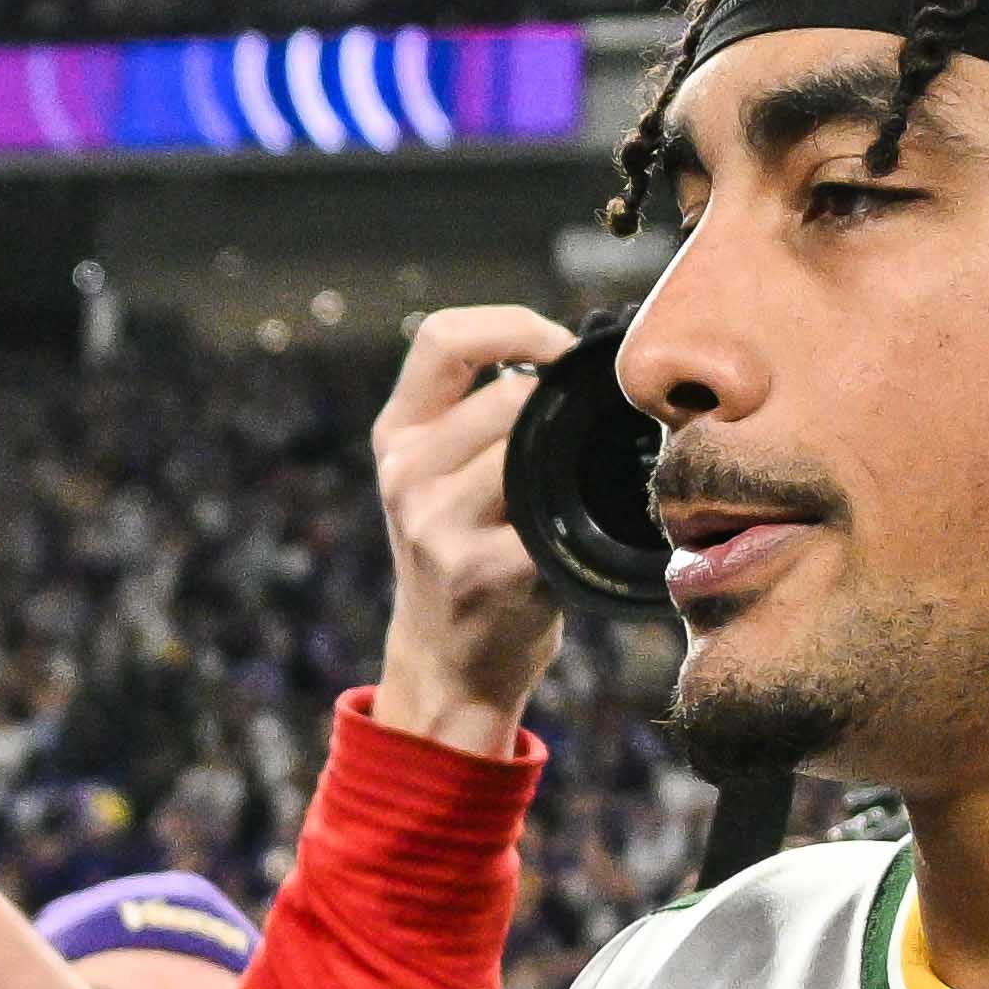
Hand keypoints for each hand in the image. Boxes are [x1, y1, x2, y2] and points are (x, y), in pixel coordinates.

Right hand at [367, 303, 577, 759]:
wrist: (448, 664)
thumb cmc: (467, 555)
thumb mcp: (440, 477)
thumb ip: (478, 416)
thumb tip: (579, 356)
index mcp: (397, 434)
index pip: (441, 337)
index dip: (513, 325)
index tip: (561, 348)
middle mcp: (404, 473)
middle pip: (506, 393)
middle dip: (561, 408)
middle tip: (591, 433)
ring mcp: (435, 524)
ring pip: (529, 446)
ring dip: (571, 462)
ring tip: (578, 487)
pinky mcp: (479, 570)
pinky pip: (550, 513)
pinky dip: (581, 516)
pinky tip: (580, 531)